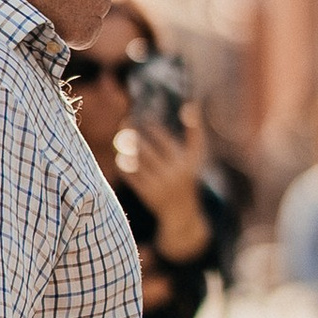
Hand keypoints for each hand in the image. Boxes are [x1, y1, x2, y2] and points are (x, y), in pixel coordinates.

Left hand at [116, 102, 198, 217]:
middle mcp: (173, 173)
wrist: (182, 213)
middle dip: (133, 134)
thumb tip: (190, 104)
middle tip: (124, 123)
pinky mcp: (148, 194)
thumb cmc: (188, 175)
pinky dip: (124, 165)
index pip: (163, 138)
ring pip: (136, 162)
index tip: (144, 118)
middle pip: (145, 149)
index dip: (151, 126)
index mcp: (185, 160)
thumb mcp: (196, 155)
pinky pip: (131, 176)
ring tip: (121, 139)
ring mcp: (159, 185)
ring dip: (126, 149)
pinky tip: (121, 158)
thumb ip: (195, 130)